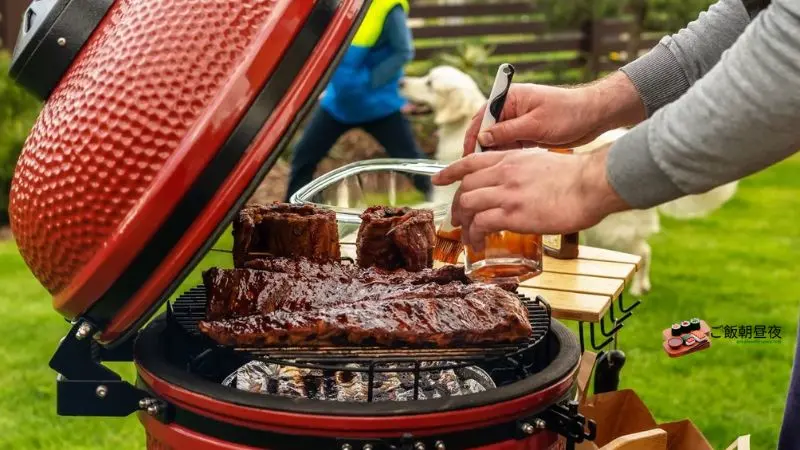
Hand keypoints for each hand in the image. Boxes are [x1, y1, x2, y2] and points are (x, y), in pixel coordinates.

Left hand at [431, 146, 629, 249]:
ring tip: (467, 237)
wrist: (591, 183)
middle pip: (465, 187)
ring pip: (467, 205)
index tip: (438, 180)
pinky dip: (474, 235)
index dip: (450, 172)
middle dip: (457, 206)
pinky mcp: (512, 213)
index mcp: (511, 159)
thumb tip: (522, 183)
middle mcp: (503, 173)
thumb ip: (525, 170)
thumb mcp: (543, 162)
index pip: (470, 161)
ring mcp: (506, 193)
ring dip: (463, 223)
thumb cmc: (578, 176)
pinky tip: (478, 243)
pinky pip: (480, 224)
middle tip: (458, 220)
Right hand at [463, 72, 644, 153]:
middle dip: (482, 150)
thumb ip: (507, 131)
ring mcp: (519, 122)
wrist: (594, 116)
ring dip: (496, 155)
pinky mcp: (528, 133)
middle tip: (477, 171)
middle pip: (487, 131)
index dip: (473, 138)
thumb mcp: (535, 123)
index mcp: (510, 98)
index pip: (482, 118)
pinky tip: (508, 170)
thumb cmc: (568, 113)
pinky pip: (511, 146)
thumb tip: (483, 138)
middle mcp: (512, 109)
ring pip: (498, 141)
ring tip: (492, 174)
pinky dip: (509, 157)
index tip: (468, 157)